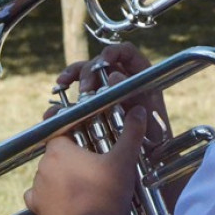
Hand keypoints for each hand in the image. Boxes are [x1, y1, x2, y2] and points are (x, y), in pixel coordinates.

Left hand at [24, 106, 148, 214]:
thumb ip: (131, 133)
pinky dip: (46, 195)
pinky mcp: (38, 207)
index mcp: (59, 149)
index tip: (83, 135)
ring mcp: (38, 187)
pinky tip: (60, 197)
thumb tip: (138, 110)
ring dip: (60, 175)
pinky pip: (36, 195)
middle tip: (91, 163)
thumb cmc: (107, 194)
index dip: (73, 132)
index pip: (61, 131)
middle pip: (55, 153)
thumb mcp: (124, 160)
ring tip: (82, 182)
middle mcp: (43, 165)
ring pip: (47, 173)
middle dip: (70, 156)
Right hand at [50, 43, 169, 144]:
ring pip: (88, 71)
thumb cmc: (154, 141)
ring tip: (64, 84)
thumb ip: (133, 96)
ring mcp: (107, 88)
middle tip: (85, 90)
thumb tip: (113, 74)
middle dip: (90, 71)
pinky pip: (80, 86)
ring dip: (75, 74)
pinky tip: (60, 87)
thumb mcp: (147, 119)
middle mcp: (124, 78)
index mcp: (142, 76)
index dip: (114, 51)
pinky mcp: (94, 101)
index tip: (103, 61)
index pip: (127, 52)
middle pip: (102, 62)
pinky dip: (69, 84)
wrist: (146, 163)